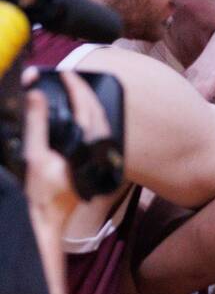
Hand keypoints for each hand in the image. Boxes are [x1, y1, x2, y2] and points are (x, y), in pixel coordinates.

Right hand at [21, 69, 108, 228]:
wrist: (50, 219)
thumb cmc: (42, 191)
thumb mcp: (34, 155)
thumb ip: (38, 123)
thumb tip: (37, 95)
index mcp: (86, 145)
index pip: (86, 108)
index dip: (77, 88)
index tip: (66, 74)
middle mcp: (98, 149)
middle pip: (97, 112)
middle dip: (84, 92)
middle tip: (70, 77)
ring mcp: (99, 157)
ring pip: (101, 123)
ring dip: (89, 104)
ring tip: (74, 90)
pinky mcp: (95, 163)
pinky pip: (97, 133)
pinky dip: (89, 119)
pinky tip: (79, 115)